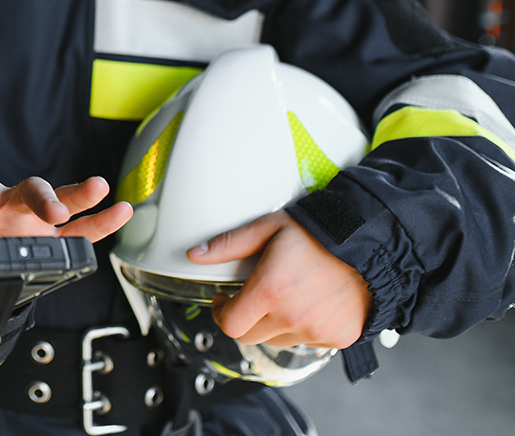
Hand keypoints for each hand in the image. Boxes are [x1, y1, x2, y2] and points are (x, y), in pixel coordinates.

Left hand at [0, 174, 132, 242]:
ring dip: (78, 193)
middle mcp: (8, 200)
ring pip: (59, 199)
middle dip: (39, 198)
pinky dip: (102, 221)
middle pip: (26, 187)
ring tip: (100, 187)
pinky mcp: (51, 236)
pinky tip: (122, 211)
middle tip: (48, 211)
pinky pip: (81, 229)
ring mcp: (33, 218)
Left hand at [187, 210, 370, 348]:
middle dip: (244, 318)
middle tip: (252, 297)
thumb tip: (195, 254)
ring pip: (277, 340)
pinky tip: (311, 303)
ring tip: (287, 295)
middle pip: (250, 336)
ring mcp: (316, 331)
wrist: (372, 244)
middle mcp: (292, 316)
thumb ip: (229, 244)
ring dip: (274, 323)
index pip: (229, 325)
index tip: (223, 301)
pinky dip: (304, 327)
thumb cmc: (320, 232)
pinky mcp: (338, 338)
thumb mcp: (269, 227)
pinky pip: (308, 341)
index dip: (221, 314)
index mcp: (270, 290)